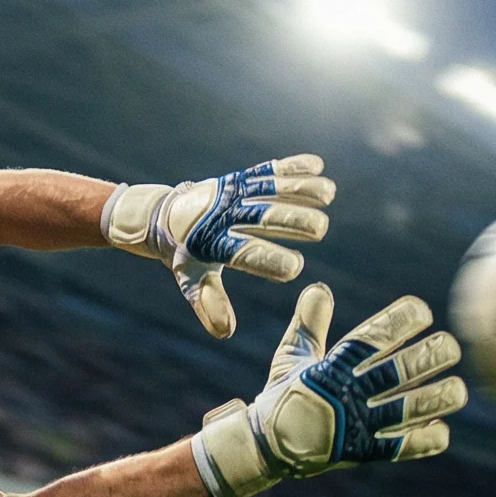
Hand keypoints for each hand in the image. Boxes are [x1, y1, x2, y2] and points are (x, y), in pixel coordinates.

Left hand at [104, 155, 335, 337]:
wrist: (167, 215)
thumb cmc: (186, 255)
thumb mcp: (191, 280)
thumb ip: (209, 303)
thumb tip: (225, 332)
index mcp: (213, 244)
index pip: (243, 253)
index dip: (268, 259)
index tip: (294, 269)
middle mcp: (224, 215)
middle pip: (262, 216)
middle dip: (292, 221)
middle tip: (320, 230)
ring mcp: (234, 193)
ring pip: (269, 188)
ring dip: (299, 188)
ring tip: (328, 194)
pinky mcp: (241, 178)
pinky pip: (267, 170)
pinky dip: (292, 166)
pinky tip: (318, 164)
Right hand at [190, 283, 463, 496]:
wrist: (265, 448)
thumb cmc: (282, 397)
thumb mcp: (290, 357)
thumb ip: (309, 323)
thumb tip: (319, 288)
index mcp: (331, 368)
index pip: (371, 339)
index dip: (399, 322)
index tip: (422, 311)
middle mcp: (348, 395)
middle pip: (399, 371)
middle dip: (429, 357)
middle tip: (450, 347)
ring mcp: (357, 426)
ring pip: (407, 409)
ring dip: (437, 398)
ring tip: (459, 390)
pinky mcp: (362, 453)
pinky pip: (399, 448)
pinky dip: (423, 440)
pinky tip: (442, 430)